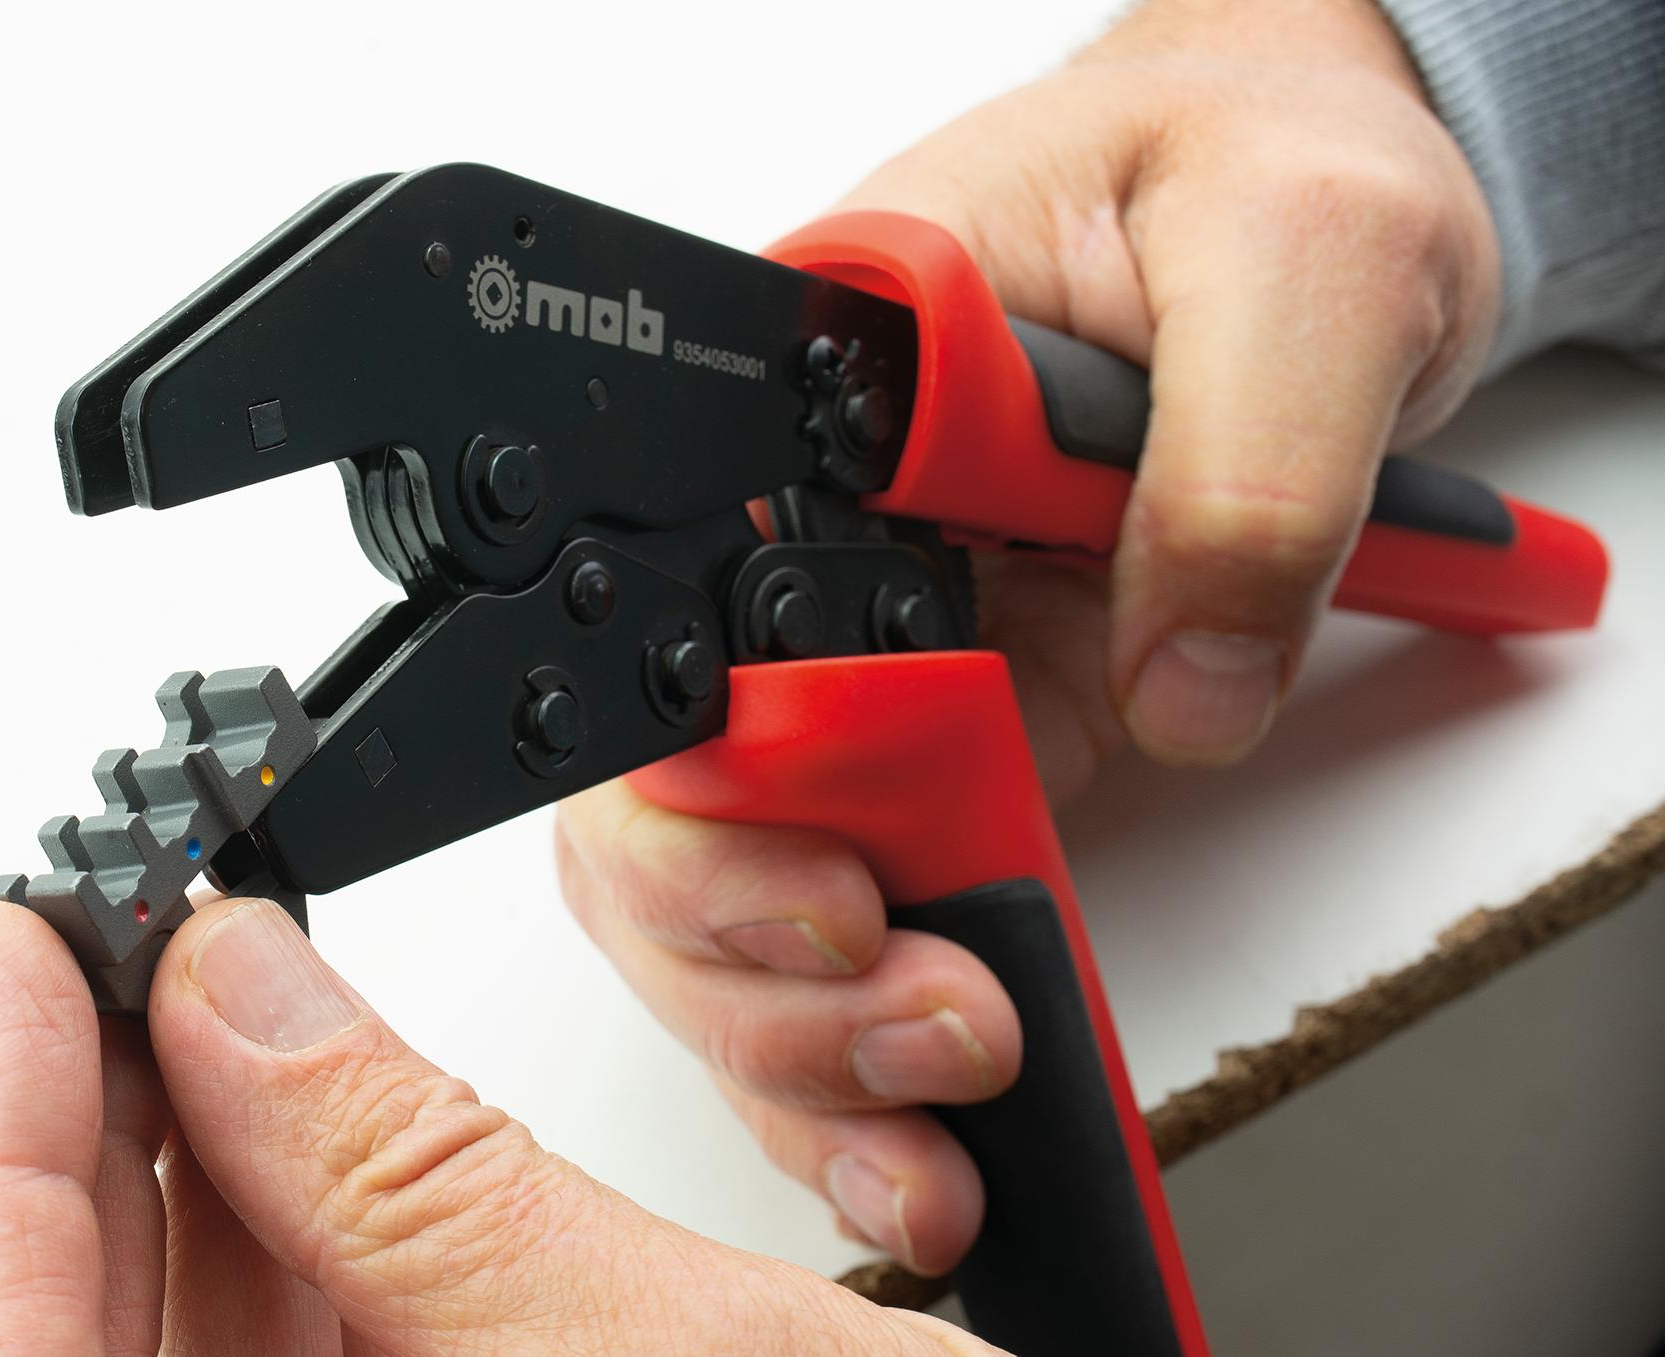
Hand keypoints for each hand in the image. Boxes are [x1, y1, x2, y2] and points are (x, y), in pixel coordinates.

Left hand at [0, 899, 1003, 1355]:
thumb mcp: (677, 1355)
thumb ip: (419, 1179)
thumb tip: (238, 993)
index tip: (16, 947)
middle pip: (77, 1344)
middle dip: (101, 1121)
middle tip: (130, 933)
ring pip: (190, 1348)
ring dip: (196, 1168)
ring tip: (218, 991)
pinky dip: (295, 1238)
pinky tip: (307, 1119)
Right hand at [558, 0, 1500, 1273]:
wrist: (1325, 219)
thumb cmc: (1265, 170)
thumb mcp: (1298, 256)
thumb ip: (1239, 465)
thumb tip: (1180, 687)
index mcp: (809, 396)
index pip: (665, 611)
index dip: (711, 785)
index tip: (839, 879)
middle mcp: (798, 548)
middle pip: (650, 798)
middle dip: (745, 946)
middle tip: (911, 1006)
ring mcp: (864, 665)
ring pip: (721, 899)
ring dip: (804, 1031)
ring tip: (942, 1088)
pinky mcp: (948, 750)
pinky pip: (854, 924)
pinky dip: (871, 1051)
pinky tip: (926, 1131)